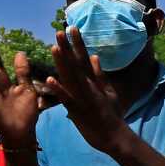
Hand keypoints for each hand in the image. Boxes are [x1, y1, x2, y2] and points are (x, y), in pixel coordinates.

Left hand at [46, 27, 134, 155]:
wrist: (114, 137)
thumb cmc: (112, 115)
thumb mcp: (109, 92)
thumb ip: (100, 75)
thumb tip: (94, 57)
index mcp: (94, 82)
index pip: (84, 59)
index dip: (78, 43)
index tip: (72, 28)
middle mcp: (89, 87)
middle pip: (76, 64)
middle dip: (68, 47)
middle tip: (60, 32)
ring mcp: (83, 98)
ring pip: (71, 78)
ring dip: (62, 63)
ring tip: (54, 47)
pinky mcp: (78, 111)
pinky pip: (66, 98)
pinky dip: (59, 89)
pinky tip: (50, 79)